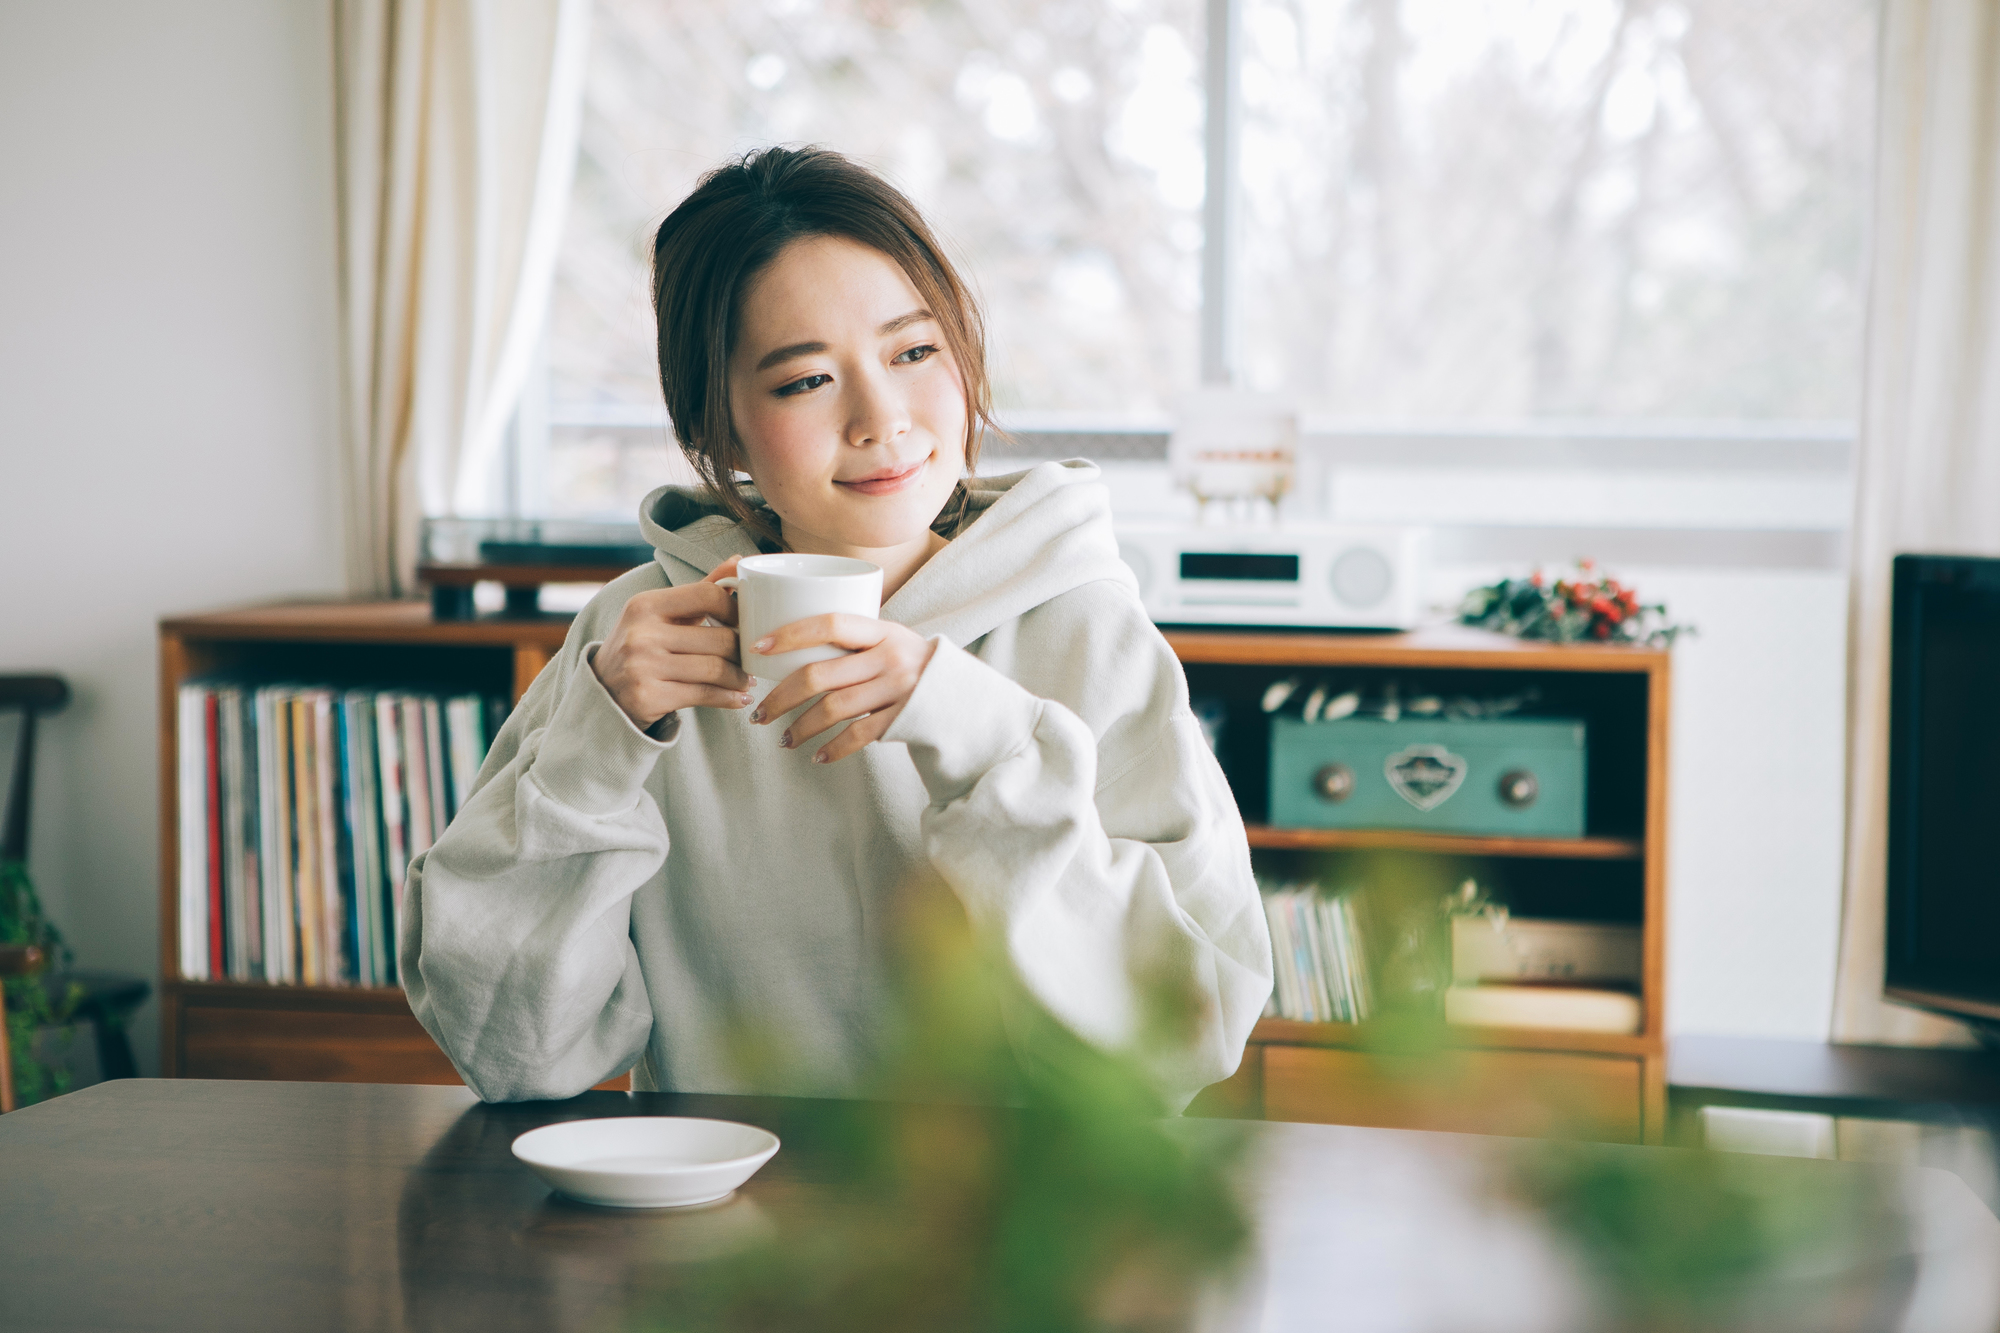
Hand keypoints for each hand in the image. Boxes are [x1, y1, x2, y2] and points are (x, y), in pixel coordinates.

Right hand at [591, 558, 753, 730]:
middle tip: (751, 658)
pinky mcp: (648, 697)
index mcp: (645, 604)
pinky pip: (704, 694)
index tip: (745, 624)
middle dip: (742, 651)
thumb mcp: (660, 615)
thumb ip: (699, 591)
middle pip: (719, 637)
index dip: (736, 610)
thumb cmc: (640, 647)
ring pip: (716, 669)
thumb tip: (738, 560)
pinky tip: (739, 698)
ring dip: (740, 678)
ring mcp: (642, 666)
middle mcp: (641, 633)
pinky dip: (729, 698)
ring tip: (746, 680)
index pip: (708, 595)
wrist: (602, 693)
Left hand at [749, 614, 937, 762]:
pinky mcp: (903, 719)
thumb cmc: (910, 662)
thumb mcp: (889, 638)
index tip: (758, 647)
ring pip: (833, 709)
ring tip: (783, 739)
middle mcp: (890, 657)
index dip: (790, 634)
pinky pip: (859, 736)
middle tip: (760, 713)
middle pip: (820, 675)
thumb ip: (852, 638)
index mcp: (881, 630)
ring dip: (801, 727)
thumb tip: (787, 644)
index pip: (829, 624)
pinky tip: (817, 756)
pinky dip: (834, 748)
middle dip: (781, 696)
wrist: (961, 691)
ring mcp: (898, 689)